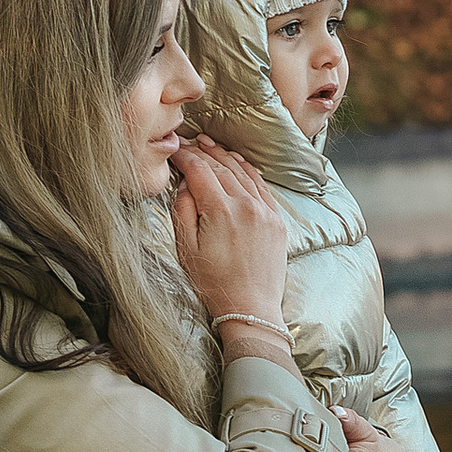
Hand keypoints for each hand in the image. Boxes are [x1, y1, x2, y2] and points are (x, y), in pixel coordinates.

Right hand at [169, 134, 290, 345]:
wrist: (251, 309)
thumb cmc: (214, 284)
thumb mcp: (187, 250)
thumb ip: (183, 212)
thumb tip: (185, 185)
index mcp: (220, 210)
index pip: (199, 171)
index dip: (185, 158)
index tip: (174, 151)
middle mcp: (245, 205)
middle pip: (221, 167)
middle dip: (203, 152)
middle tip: (191, 142)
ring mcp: (265, 211)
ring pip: (243, 173)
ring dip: (225, 156)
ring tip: (211, 145)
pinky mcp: (276, 220)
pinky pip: (261, 186)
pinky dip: (248, 171)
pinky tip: (238, 163)